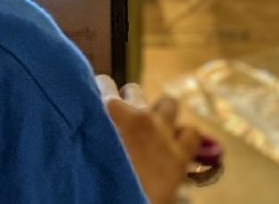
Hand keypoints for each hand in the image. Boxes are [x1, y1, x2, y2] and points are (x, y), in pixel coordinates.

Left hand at [97, 76, 200, 203]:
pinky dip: (99, 90)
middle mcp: (160, 130)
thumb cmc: (140, 200)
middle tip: (137, 123)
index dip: (180, 135)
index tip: (170, 139)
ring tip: (107, 109)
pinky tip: (88, 97)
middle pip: (168, 104)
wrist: (111, 198)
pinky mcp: (109, 107)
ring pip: (135, 90)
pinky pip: (106, 85)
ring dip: (124, 99)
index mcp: (177, 158)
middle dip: (154, 111)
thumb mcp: (162, 196)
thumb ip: (168, 180)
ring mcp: (136, 115)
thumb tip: (172, 181)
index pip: (191, 134)